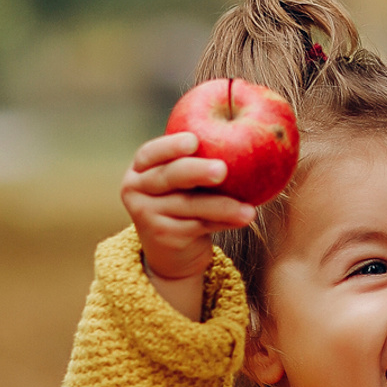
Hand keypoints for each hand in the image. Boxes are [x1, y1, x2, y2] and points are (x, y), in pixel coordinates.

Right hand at [121, 132, 256, 315]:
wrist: (172, 253)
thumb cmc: (183, 204)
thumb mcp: (181, 182)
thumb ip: (196, 161)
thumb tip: (240, 133)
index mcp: (140, 168)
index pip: (150, 152)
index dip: (171, 146)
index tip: (194, 140)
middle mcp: (136, 189)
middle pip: (169, 177)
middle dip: (197, 171)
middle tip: (222, 169)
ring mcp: (147, 214)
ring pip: (190, 205)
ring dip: (223, 206)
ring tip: (249, 209)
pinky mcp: (164, 236)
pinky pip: (199, 225)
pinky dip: (225, 222)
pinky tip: (244, 218)